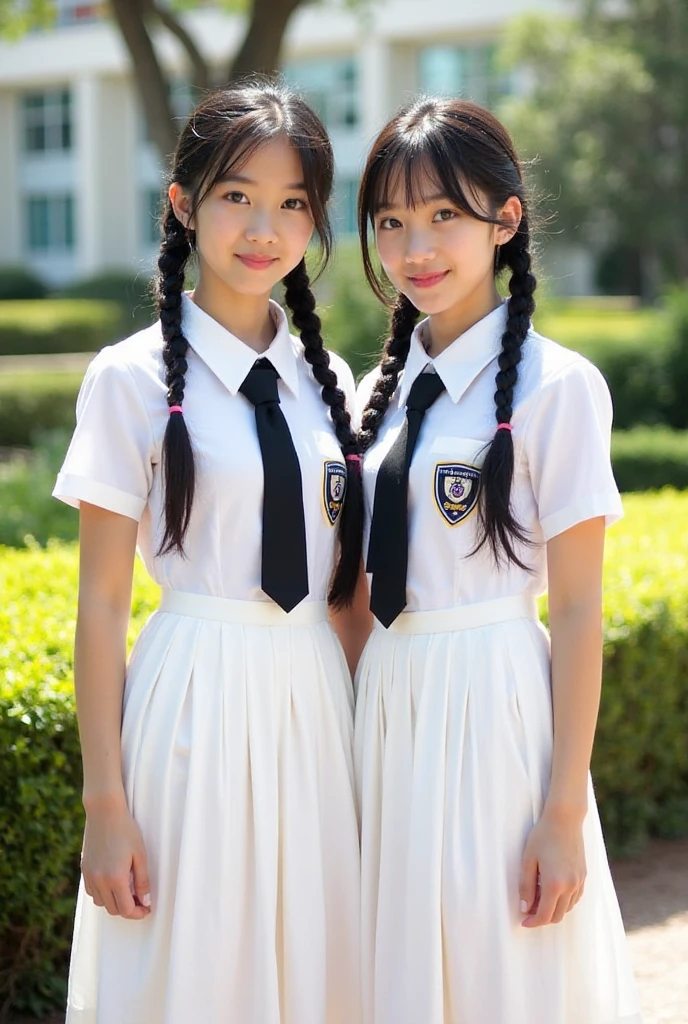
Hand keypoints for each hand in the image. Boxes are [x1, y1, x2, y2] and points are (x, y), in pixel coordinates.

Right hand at [81, 801, 151, 919]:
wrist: (104, 812)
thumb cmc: (126, 830)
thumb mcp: (140, 855)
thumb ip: (143, 881)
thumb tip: (145, 901)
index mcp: (115, 878)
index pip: (126, 909)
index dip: (137, 913)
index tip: (146, 909)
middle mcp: (99, 881)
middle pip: (113, 909)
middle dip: (127, 909)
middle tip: (139, 901)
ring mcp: (89, 875)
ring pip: (101, 902)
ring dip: (114, 902)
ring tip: (127, 892)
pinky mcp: (84, 869)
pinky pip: (92, 891)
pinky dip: (102, 894)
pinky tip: (112, 883)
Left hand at [519, 810, 585, 927]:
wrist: (565, 819)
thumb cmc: (543, 836)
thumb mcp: (528, 860)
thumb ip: (525, 886)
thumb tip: (525, 908)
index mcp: (554, 884)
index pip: (544, 915)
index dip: (533, 922)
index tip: (524, 922)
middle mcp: (570, 886)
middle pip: (557, 916)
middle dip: (542, 918)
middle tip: (529, 911)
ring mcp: (579, 882)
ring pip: (567, 908)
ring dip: (553, 909)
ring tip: (539, 897)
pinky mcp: (584, 876)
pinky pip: (575, 898)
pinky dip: (564, 901)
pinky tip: (553, 890)